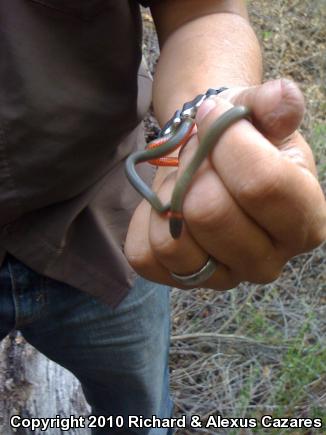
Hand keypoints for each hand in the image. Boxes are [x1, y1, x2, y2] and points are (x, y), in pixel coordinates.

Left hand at [125, 79, 325, 288]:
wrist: (212, 161)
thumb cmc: (243, 138)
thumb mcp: (262, 114)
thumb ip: (275, 103)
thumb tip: (283, 100)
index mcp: (305, 220)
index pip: (260, 184)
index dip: (225, 138)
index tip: (213, 114)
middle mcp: (268, 262)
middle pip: (209, 212)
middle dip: (194, 167)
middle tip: (198, 152)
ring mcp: (224, 278)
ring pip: (173, 242)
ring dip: (169, 195)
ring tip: (185, 181)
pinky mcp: (182, 281)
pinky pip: (145, 255)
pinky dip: (146, 221)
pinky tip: (166, 207)